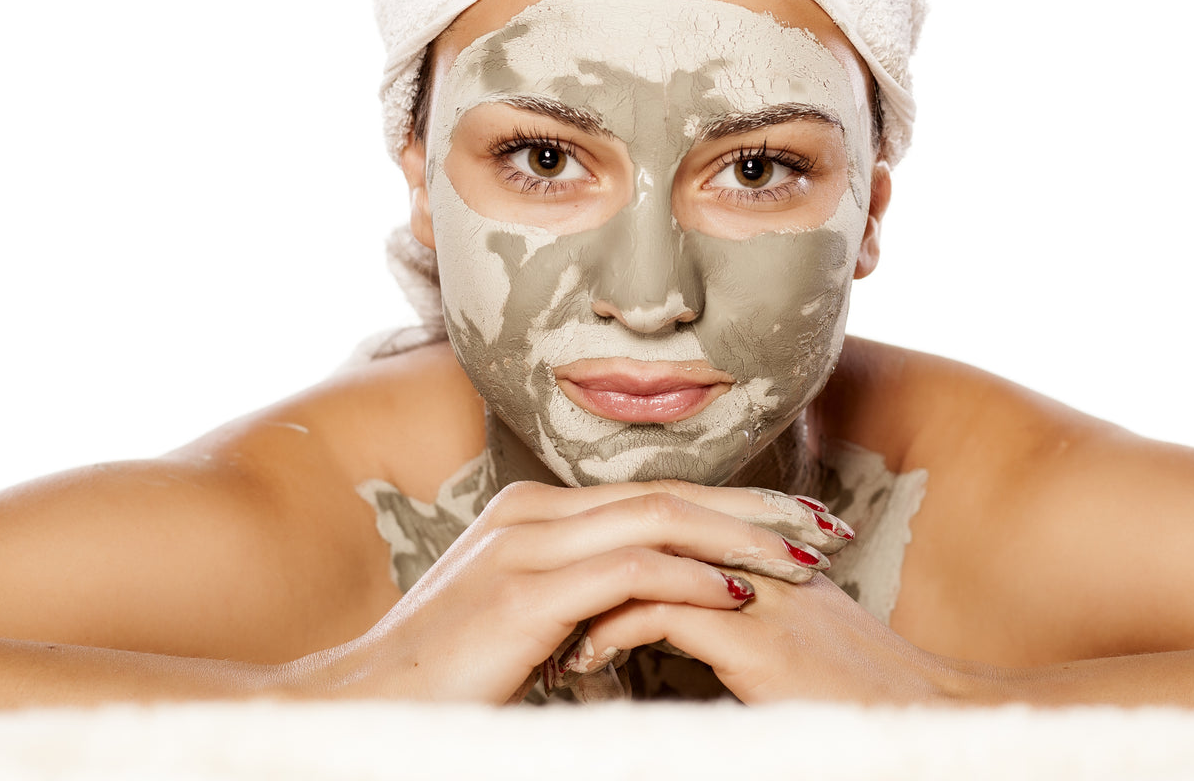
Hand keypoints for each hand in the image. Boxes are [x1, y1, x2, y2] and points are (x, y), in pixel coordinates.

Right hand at [287, 480, 851, 702]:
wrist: (369, 700)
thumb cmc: (449, 669)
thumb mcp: (523, 614)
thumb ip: (578, 589)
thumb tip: (647, 593)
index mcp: (534, 510)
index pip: (653, 492)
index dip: (730, 505)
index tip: (793, 523)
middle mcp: (533, 512)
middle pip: (668, 493)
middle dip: (755, 509)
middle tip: (824, 527)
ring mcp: (527, 545)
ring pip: (658, 518)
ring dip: (740, 538)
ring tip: (802, 560)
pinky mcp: (527, 592)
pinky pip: (628, 569)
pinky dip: (691, 576)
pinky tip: (737, 593)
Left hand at [568, 565, 975, 704]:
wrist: (932, 720)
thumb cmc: (864, 699)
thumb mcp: (800, 647)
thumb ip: (747, 625)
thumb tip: (686, 630)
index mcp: (772, 559)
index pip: (675, 524)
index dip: (618, 549)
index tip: (572, 585)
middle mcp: (764, 564)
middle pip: (654, 532)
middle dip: (591, 564)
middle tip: (544, 598)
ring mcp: (762, 596)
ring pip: (649, 564)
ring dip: (590, 597)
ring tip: (551, 633)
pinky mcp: (756, 639)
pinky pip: (662, 613)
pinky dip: (613, 631)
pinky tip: (584, 659)